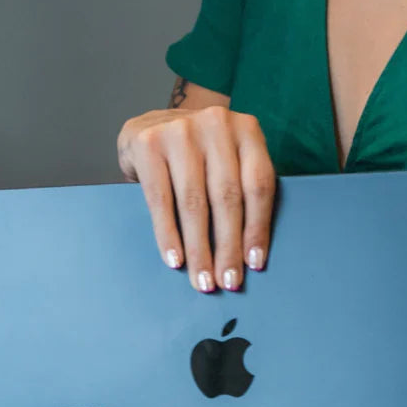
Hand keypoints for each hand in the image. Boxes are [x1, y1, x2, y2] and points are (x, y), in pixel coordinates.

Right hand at [117, 105, 275, 292]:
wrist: (152, 124)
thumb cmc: (199, 155)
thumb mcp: (228, 159)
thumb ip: (242, 189)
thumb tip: (249, 255)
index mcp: (246, 129)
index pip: (258, 185)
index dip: (257, 228)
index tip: (254, 264)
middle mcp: (216, 124)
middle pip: (227, 197)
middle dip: (227, 247)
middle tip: (228, 282)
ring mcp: (180, 131)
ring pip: (194, 203)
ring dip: (199, 250)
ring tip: (203, 280)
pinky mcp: (148, 144)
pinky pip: (161, 200)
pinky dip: (168, 235)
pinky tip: (175, 260)